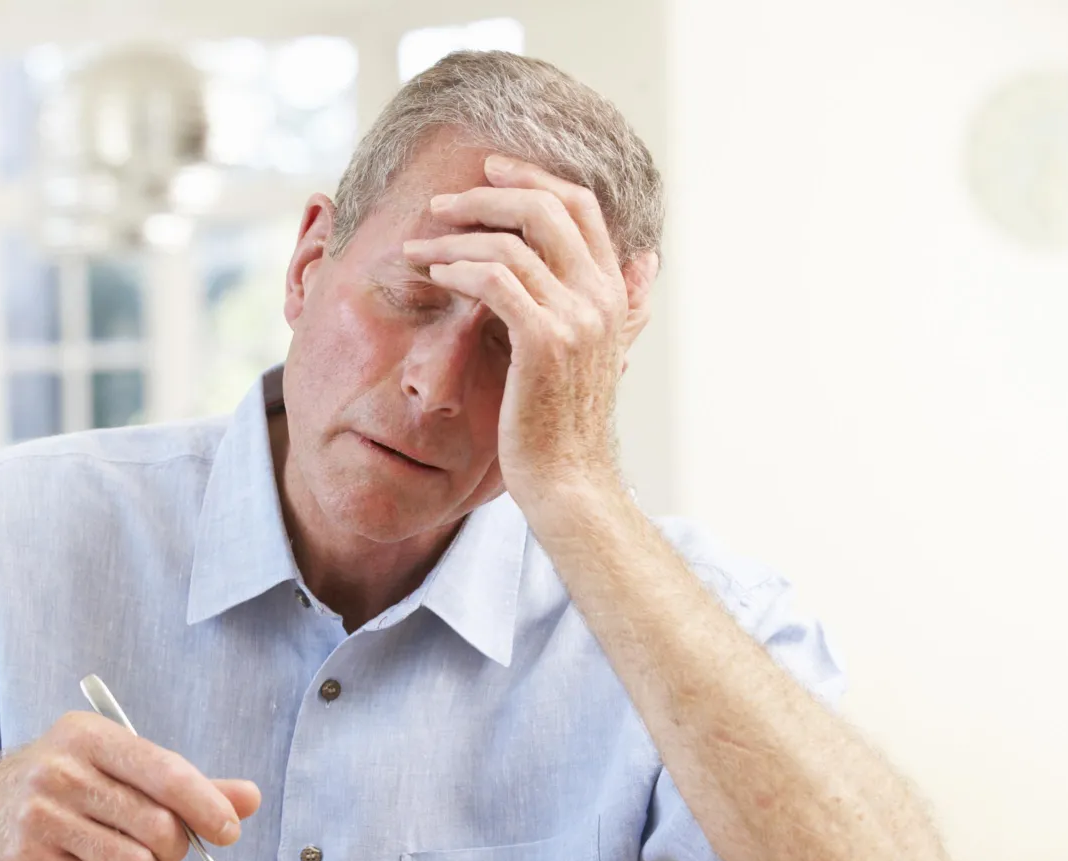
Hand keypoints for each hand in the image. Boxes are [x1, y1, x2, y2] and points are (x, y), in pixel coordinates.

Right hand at [0, 711, 261, 860]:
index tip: (228, 830)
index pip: (165, 771)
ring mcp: (41, 815)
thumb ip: (184, 783)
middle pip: (158, 826)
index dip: (206, 805)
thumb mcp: (116, 769)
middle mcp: (62, 769)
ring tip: (119, 856)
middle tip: (161, 847)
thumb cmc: (63, 788)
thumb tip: (248, 798)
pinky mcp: (28, 860)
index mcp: (90, 735)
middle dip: (173, 847)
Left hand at [402, 154, 655, 507]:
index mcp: (614, 291)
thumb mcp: (602, 354)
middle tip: (441, 201)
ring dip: (457, 236)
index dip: (533, 176)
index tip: (489, 170)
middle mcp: (602, 296)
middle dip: (488, 193)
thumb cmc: (568, 424)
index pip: (580, 205)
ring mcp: (576, 318)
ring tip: (418, 246)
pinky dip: (458, 269)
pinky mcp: (544, 342)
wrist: (570, 483)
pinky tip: (434, 274)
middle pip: (547, 207)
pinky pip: (494, 281)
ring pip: (513, 242)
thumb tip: (648, 259)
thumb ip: (622, 304)